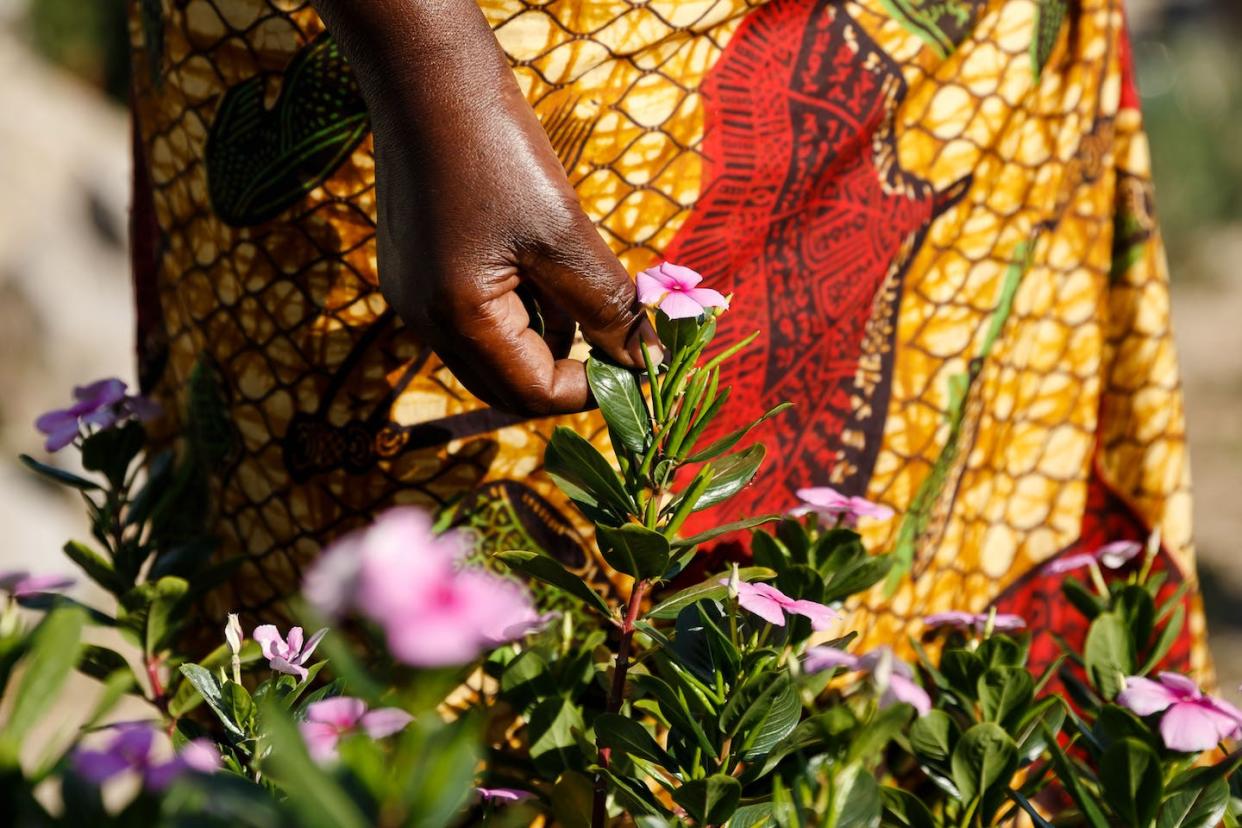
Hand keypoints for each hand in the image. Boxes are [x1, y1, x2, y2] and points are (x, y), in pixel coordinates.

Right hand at [314, 0, 657, 415]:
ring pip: (489, 352)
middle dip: (565, 372)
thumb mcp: (565, 234)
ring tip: (581, 293)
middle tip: (615, 339)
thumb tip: (649, 361)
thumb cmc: (498, 149)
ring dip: (542, 341)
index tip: (636, 362)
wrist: (427, 78)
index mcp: (456, 319)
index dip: (590, 388)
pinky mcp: (411, 271)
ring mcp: (410, 297)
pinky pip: (469, 318)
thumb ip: (608, 307)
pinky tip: (542, 270)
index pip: (532, 394)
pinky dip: (514, 312)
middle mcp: (423, 321)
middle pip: (505, 386)